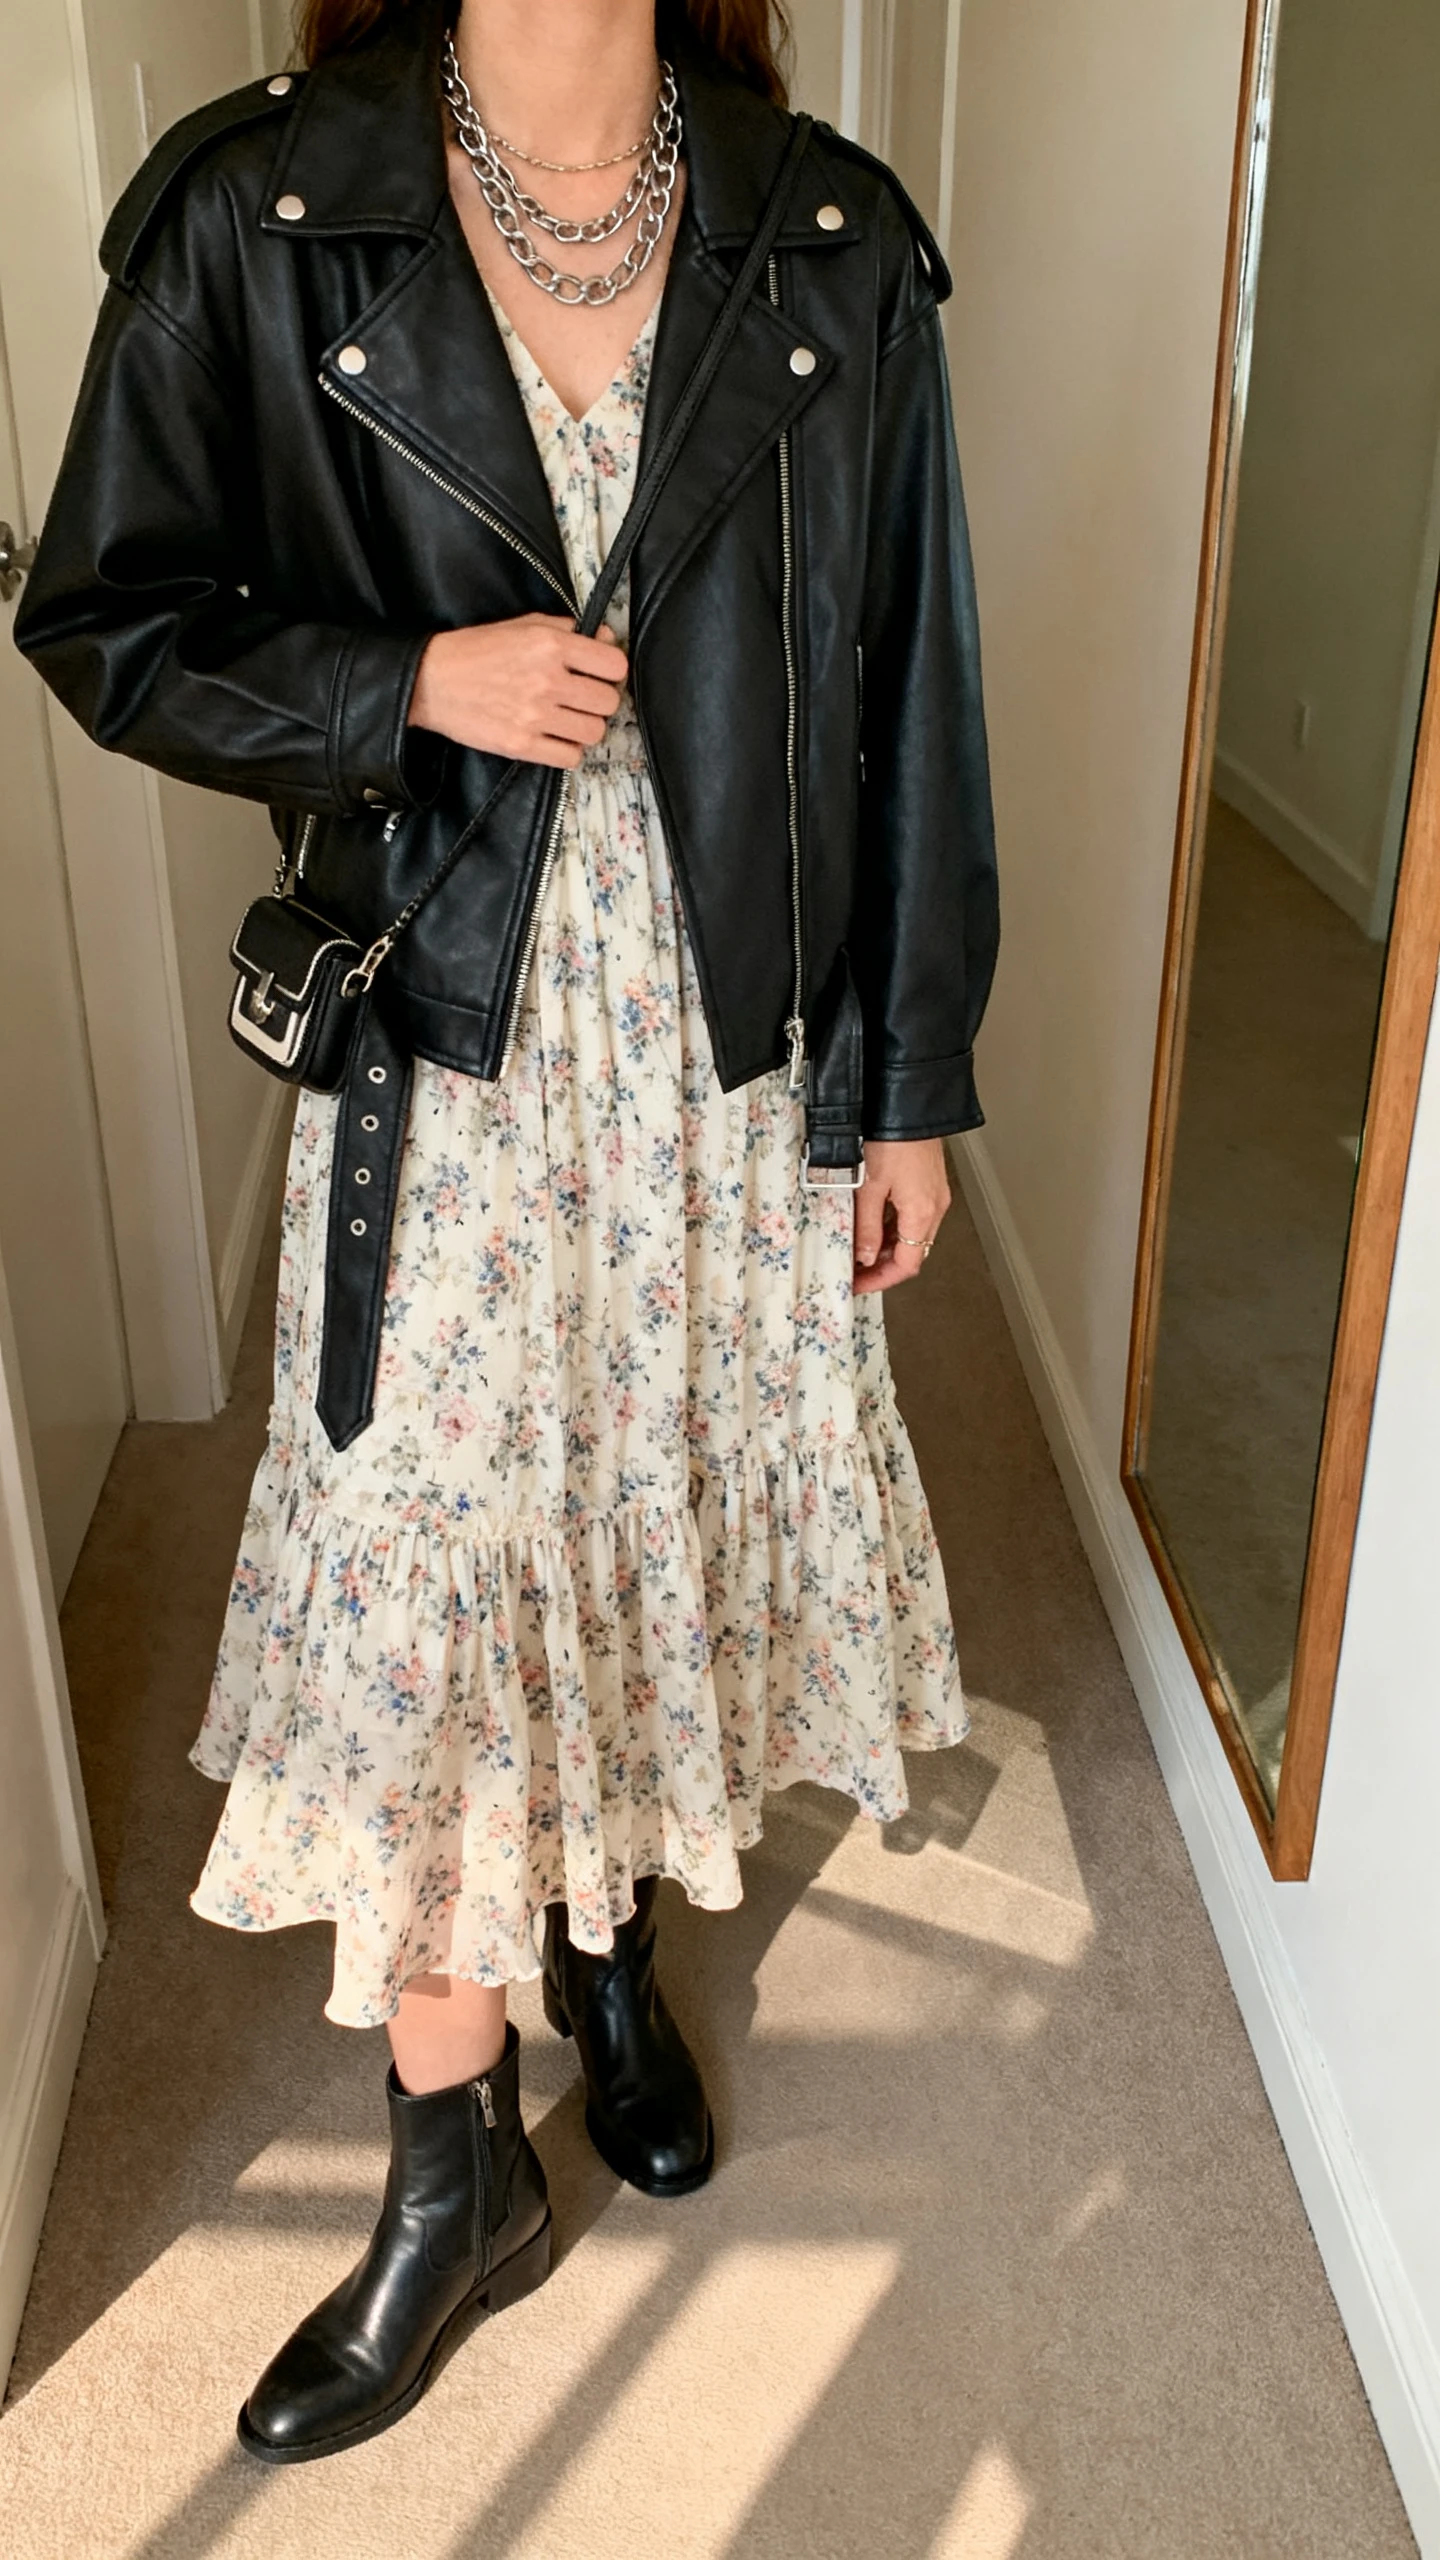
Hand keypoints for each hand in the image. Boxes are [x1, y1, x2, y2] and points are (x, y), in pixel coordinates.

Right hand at [408, 614, 627, 767]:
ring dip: (586, 727)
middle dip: (600, 701)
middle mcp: (547, 680)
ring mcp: (535, 716)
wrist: (432, 681)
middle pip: (608, 702)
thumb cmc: (477, 651)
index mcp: (550, 645)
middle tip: (583, 699)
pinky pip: (571, 757)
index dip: (612, 671)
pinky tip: (554, 738)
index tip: (601, 674)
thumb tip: (605, 638)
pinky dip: (568, 750)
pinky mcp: (522, 745)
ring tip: (568, 720)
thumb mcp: (523, 625)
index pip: (615, 665)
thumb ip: (568, 630)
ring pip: (594, 732)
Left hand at [852, 1137, 949, 1293]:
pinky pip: (914, 1216)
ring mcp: (935, 1195)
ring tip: (858, 1247)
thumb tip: (865, 1257)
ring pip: (913, 1235)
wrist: (909, 1103)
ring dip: (888, 1246)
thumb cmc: (890, 1139)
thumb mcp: (869, 1187)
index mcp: (922, 1213)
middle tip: (854, 1269)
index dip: (881, 1280)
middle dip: (882, 1265)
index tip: (858, 1284)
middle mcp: (935, 1207)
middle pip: (912, 1252)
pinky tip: (873, 1223)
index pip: (907, 1264)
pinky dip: (895, 1227)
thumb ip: (867, 1226)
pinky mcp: (931, 1182)